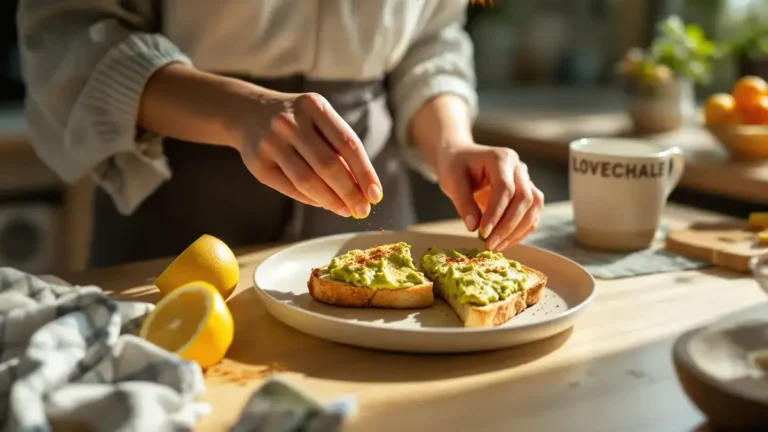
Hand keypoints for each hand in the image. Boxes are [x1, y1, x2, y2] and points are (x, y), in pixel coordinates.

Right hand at [238, 93, 381, 217]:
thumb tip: (363, 189)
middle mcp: (290, 122)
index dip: (365, 172)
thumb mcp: (319, 120)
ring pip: (307, 180)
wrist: (248, 113)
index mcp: (313, 106)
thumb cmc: (298, 121)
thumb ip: (339, 148)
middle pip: (327, 165)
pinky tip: (325, 204)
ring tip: (347, 211)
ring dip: (331, 201)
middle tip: (362, 210)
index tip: (376, 195)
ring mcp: (270, 142)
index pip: (348, 143)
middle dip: (349, 192)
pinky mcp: (257, 163)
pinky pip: (290, 188)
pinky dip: (311, 199)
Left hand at [436, 143, 543, 249]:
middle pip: (525, 198)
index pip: (505, 188)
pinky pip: (532, 214)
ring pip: (534, 207)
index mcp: (501, 158)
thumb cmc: (455, 166)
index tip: (483, 233)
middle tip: (490, 244)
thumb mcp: (452, 181)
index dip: (496, 213)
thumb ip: (463, 203)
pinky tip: (504, 242)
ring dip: (518, 230)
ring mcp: (526, 179)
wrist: (461, 158)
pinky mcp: (527, 193)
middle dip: (508, 225)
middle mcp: (518, 167)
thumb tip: (473, 227)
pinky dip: (521, 230)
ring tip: (497, 246)